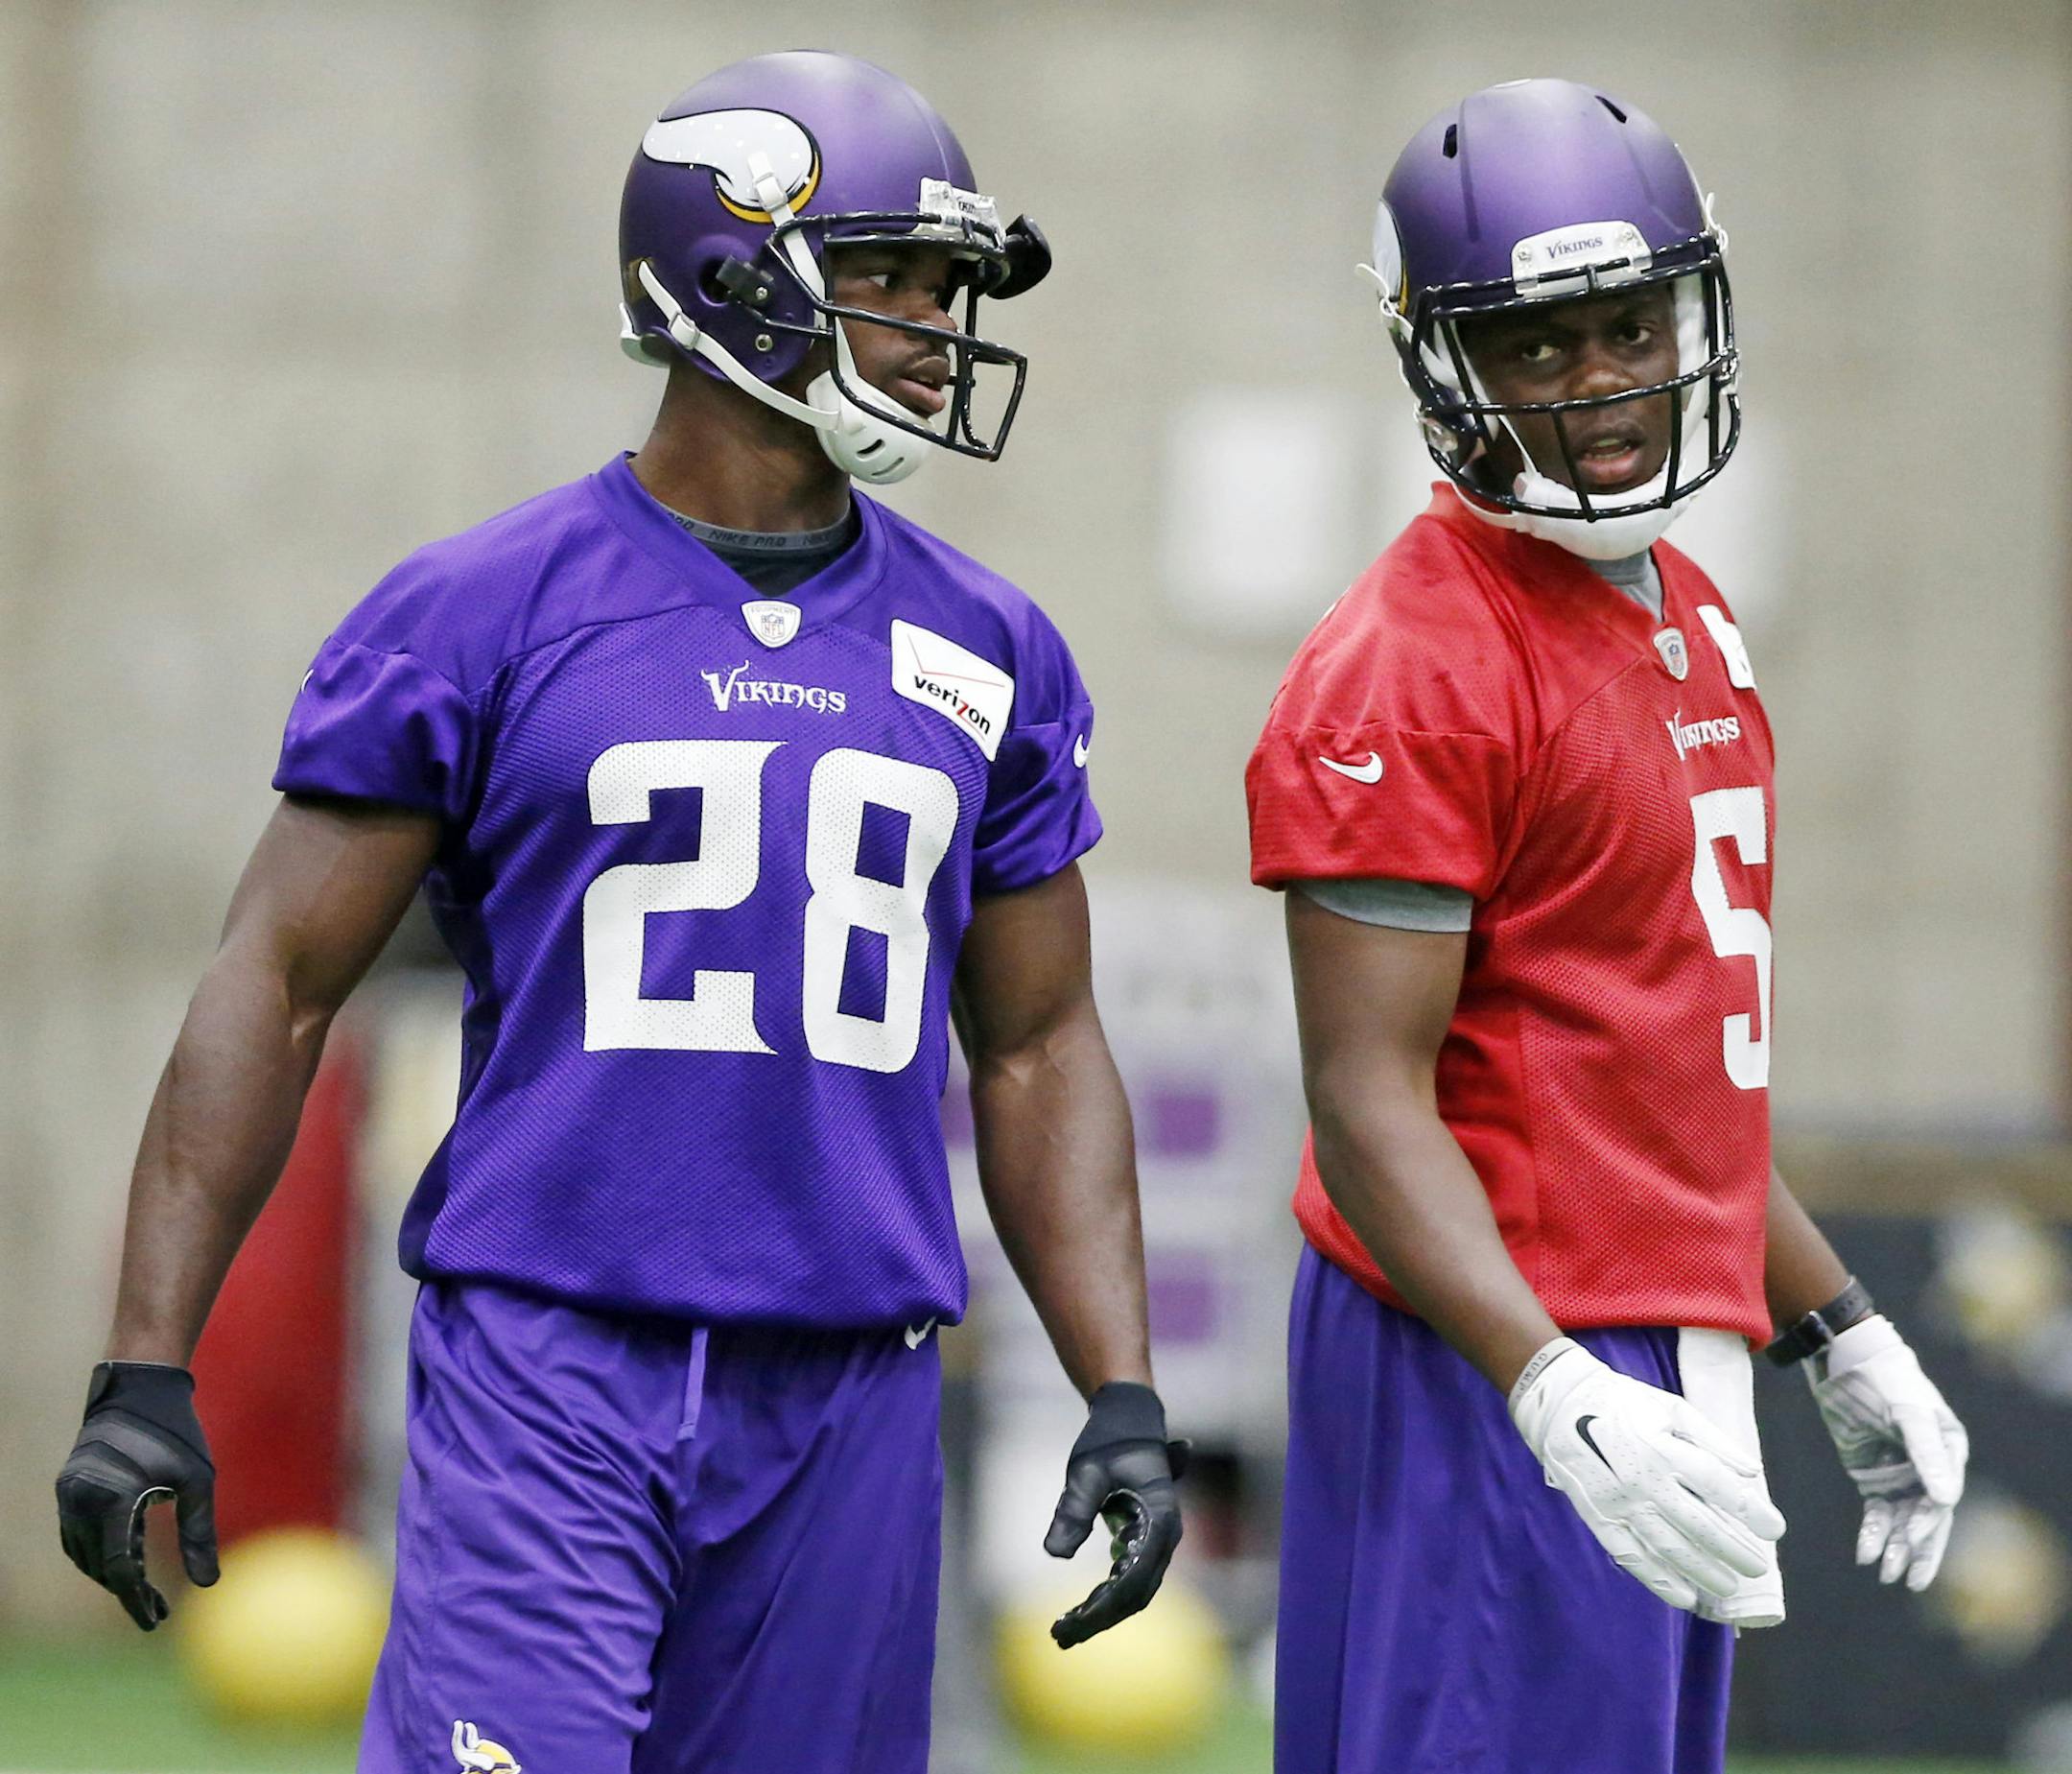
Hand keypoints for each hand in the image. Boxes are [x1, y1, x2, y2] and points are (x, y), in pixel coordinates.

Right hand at [55, 1362, 218, 1629]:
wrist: (138, 1386)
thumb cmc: (174, 1430)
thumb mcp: (196, 1480)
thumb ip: (198, 1533)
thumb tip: (209, 1584)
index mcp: (112, 1500)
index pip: (119, 1567)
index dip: (136, 1599)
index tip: (156, 1622)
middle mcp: (81, 1500)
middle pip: (99, 1566)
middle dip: (127, 1592)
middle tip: (157, 1611)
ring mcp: (69, 1494)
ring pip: (85, 1553)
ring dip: (111, 1574)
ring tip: (145, 1591)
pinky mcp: (70, 1488)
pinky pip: (79, 1534)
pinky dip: (100, 1552)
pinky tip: (126, 1560)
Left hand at [1044, 1381, 1187, 1647]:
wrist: (1130, 1417)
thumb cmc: (1109, 1440)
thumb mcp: (1086, 1471)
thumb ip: (1073, 1509)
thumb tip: (1054, 1554)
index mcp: (1159, 1519)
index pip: (1133, 1578)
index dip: (1102, 1606)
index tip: (1070, 1622)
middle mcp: (1166, 1536)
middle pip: (1137, 1593)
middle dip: (1100, 1619)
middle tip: (1059, 1637)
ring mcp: (1158, 1540)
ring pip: (1135, 1591)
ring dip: (1103, 1613)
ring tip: (1063, 1631)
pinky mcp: (1146, 1540)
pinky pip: (1131, 1578)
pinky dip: (1107, 1597)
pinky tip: (1079, 1610)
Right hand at [1509, 1338, 1784, 1613]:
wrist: (1558, 1403)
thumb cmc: (1623, 1402)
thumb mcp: (1671, 1407)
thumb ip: (1713, 1440)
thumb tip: (1751, 1472)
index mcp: (1664, 1448)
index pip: (1718, 1485)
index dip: (1750, 1510)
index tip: (1775, 1529)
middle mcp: (1644, 1480)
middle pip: (1698, 1525)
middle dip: (1733, 1550)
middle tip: (1758, 1568)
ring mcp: (1619, 1503)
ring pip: (1668, 1548)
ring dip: (1702, 1571)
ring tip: (1728, 1587)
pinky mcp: (1598, 1517)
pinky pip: (1631, 1556)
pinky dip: (1659, 1580)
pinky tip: (1684, 1596)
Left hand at [1806, 1315, 1966, 1590]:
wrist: (1843, 1358)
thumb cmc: (1884, 1379)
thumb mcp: (1907, 1412)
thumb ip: (1925, 1453)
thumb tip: (1946, 1499)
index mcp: (1947, 1451)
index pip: (1941, 1497)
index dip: (1928, 1522)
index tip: (1911, 1539)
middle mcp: (1927, 1467)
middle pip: (1926, 1518)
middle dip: (1917, 1550)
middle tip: (1910, 1581)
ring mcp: (1899, 1472)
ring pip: (1900, 1520)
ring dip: (1894, 1547)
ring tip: (1885, 1574)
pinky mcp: (1871, 1475)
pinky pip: (1876, 1512)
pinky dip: (1872, 1532)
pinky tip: (1865, 1553)